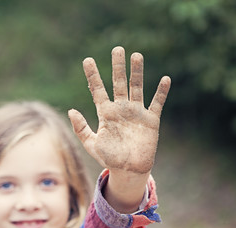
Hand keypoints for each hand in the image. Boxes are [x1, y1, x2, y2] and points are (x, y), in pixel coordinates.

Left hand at [69, 47, 170, 174]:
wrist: (129, 170)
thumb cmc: (109, 158)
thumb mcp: (91, 144)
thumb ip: (80, 128)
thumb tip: (70, 110)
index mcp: (105, 113)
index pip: (97, 90)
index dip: (93, 75)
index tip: (87, 60)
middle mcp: (121, 109)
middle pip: (119, 83)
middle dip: (117, 66)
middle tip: (117, 49)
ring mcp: (136, 113)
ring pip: (137, 87)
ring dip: (137, 72)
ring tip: (136, 56)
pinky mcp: (150, 120)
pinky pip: (157, 103)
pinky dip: (161, 92)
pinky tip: (165, 79)